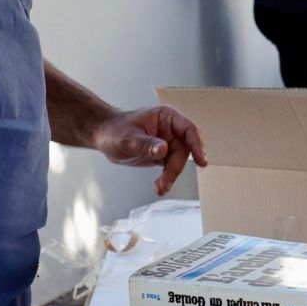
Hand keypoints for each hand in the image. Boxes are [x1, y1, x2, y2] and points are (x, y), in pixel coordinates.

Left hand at [92, 105, 207, 196]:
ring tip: (159, 189)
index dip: (197, 145)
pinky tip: (158, 187)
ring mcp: (168, 142)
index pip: (189, 129)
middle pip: (184, 150)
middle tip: (165, 183)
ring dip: (170, 176)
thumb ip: (146, 144)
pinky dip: (166, 178)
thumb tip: (164, 150)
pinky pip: (170, 168)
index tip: (201, 161)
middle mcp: (171, 129)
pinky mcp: (163, 155)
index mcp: (167, 116)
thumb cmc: (114, 130)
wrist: (104, 137)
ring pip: (178, 161)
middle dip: (175, 168)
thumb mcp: (127, 139)